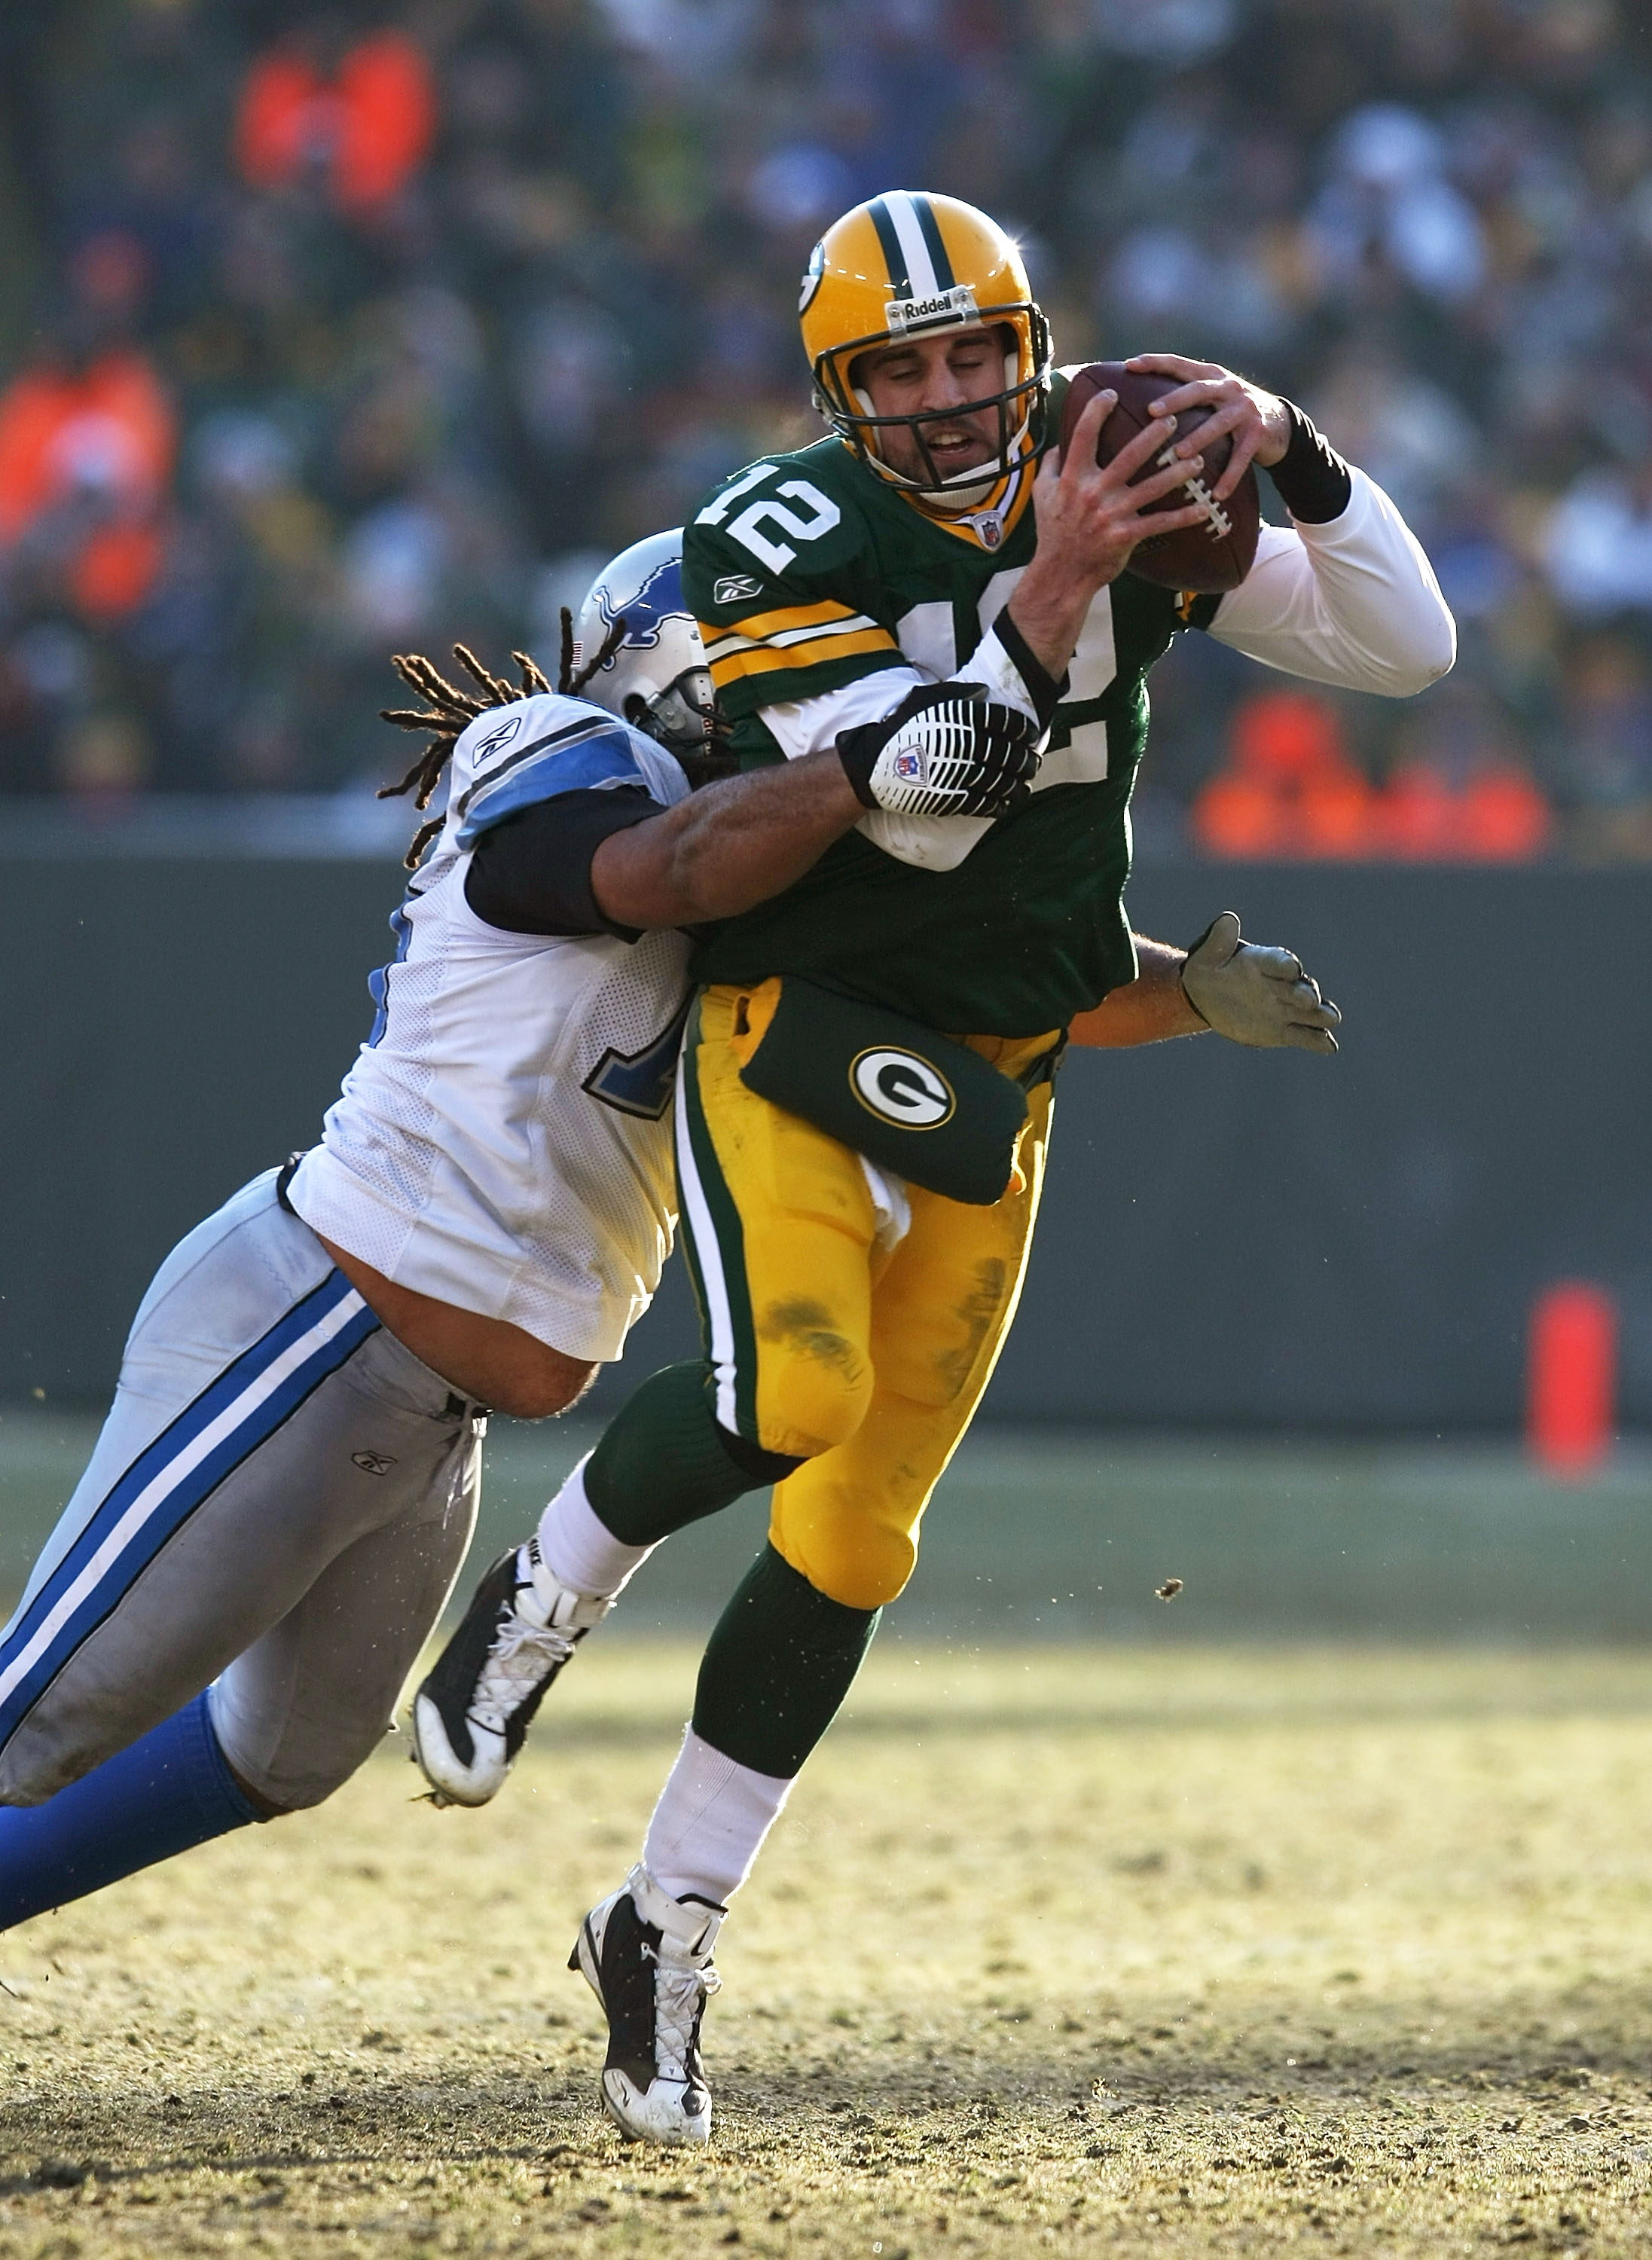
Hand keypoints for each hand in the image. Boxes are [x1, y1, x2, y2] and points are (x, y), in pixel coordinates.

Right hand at [836, 684, 1041, 818]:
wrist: (872, 766)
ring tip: (1026, 785)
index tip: (1032, 734)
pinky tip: (1007, 804)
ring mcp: (960, 774)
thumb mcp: (925, 699)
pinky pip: (984, 803)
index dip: (1024, 729)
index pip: (1006, 723)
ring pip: (1001, 781)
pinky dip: (999, 805)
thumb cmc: (898, 729)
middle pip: (1009, 754)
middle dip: (1026, 760)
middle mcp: (966, 746)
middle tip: (1033, 762)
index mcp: (963, 720)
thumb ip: (957, 694)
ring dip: (1018, 785)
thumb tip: (983, 691)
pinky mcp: (951, 798)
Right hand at [1029, 384, 1218, 598]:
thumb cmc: (1052, 532)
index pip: (1083, 435)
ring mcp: (1111, 515)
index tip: (1112, 392)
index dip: (1096, 410)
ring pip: (1152, 487)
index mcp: (1072, 478)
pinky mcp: (1125, 536)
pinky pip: (1160, 523)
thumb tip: (1062, 441)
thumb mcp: (1041, 494)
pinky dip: (1183, 517)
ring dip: (1178, 472)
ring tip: (1198, 459)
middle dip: (1154, 435)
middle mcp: (1092, 492)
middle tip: (1173, 419)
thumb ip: (1052, 465)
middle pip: (1129, 455)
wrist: (1059, 575)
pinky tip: (1203, 509)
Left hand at [1125, 354, 1291, 503]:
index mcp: (1210, 376)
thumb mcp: (1211, 398)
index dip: (1155, 362)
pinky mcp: (1258, 433)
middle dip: (1175, 400)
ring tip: (1179, 455)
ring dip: (1198, 439)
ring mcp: (1244, 409)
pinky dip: (1229, 476)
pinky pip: (1241, 456)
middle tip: (1152, 412)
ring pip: (1218, 424)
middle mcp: (1228, 388)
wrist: (1279, 424)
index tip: (1129, 365)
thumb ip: (1184, 396)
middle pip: (1198, 390)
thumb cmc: (1230, 413)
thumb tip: (1138, 405)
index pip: (1179, 365)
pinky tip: (1217, 493)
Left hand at [1179, 912, 1340, 1051]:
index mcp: (1263, 962)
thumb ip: (1219, 941)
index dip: (1285, 964)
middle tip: (1309, 1000)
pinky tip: (1328, 1046)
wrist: (1208, 998)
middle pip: (1299, 987)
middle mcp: (1281, 984)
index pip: (1277, 961)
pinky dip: (1317, 1040)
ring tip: (1330, 1019)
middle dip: (1304, 993)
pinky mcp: (1284, 1030)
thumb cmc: (1209, 970)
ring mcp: (1286, 1007)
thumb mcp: (1207, 956)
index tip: (1292, 968)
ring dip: (1320, 1015)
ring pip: (1309, 1012)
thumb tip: (1228, 919)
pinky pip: (1304, 1036)